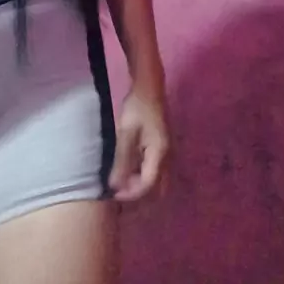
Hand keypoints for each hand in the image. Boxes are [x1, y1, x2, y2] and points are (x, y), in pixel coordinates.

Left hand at [109, 86, 169, 201]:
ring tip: (123, 184)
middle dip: (140, 195)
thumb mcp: (126, 133)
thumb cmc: (137, 108)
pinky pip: (157, 171)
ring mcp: (169, 153)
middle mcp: (169, 157)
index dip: (131, 194)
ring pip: (160, 181)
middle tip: (120, 192)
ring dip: (143, 186)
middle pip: (159, 188)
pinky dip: (145, 177)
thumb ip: (122, 160)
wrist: (149, 88)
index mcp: (160, 154)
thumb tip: (115, 185)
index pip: (148, 185)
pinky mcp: (164, 149)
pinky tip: (131, 172)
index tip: (114, 193)